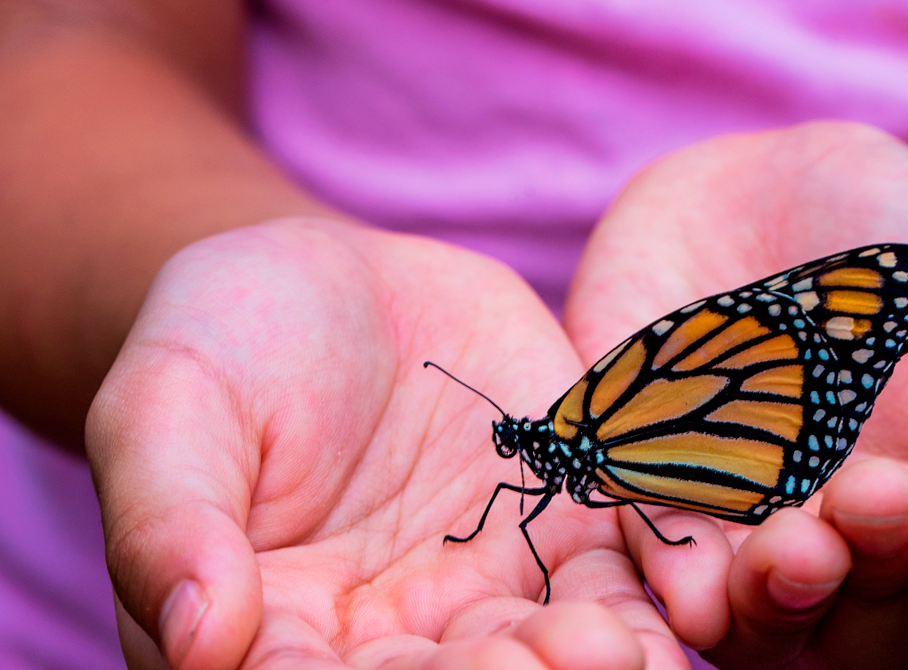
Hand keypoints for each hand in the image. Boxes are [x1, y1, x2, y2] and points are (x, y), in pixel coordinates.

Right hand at [87, 219, 685, 669]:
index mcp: (276, 633)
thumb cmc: (221, 343)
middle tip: (557, 665)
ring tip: (620, 650)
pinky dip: (645, 601)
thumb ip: (169, 521)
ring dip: (587, 661)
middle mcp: (390, 638)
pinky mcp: (562, 529)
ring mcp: (485, 590)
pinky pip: (612, 579)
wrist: (327, 284)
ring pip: (544, 651)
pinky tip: (671, 609)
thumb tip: (199, 640)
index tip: (406, 669)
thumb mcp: (166, 411)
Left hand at [563, 122, 907, 668]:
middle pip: (860, 646)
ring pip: (750, 627)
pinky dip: (668, 574)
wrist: (800, 190)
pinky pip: (647, 555)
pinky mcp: (647, 489)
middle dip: (869, 593)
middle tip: (873, 501)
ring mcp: (742, 535)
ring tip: (790, 549)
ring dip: (767, 607)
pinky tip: (686, 578)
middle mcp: (846, 564)